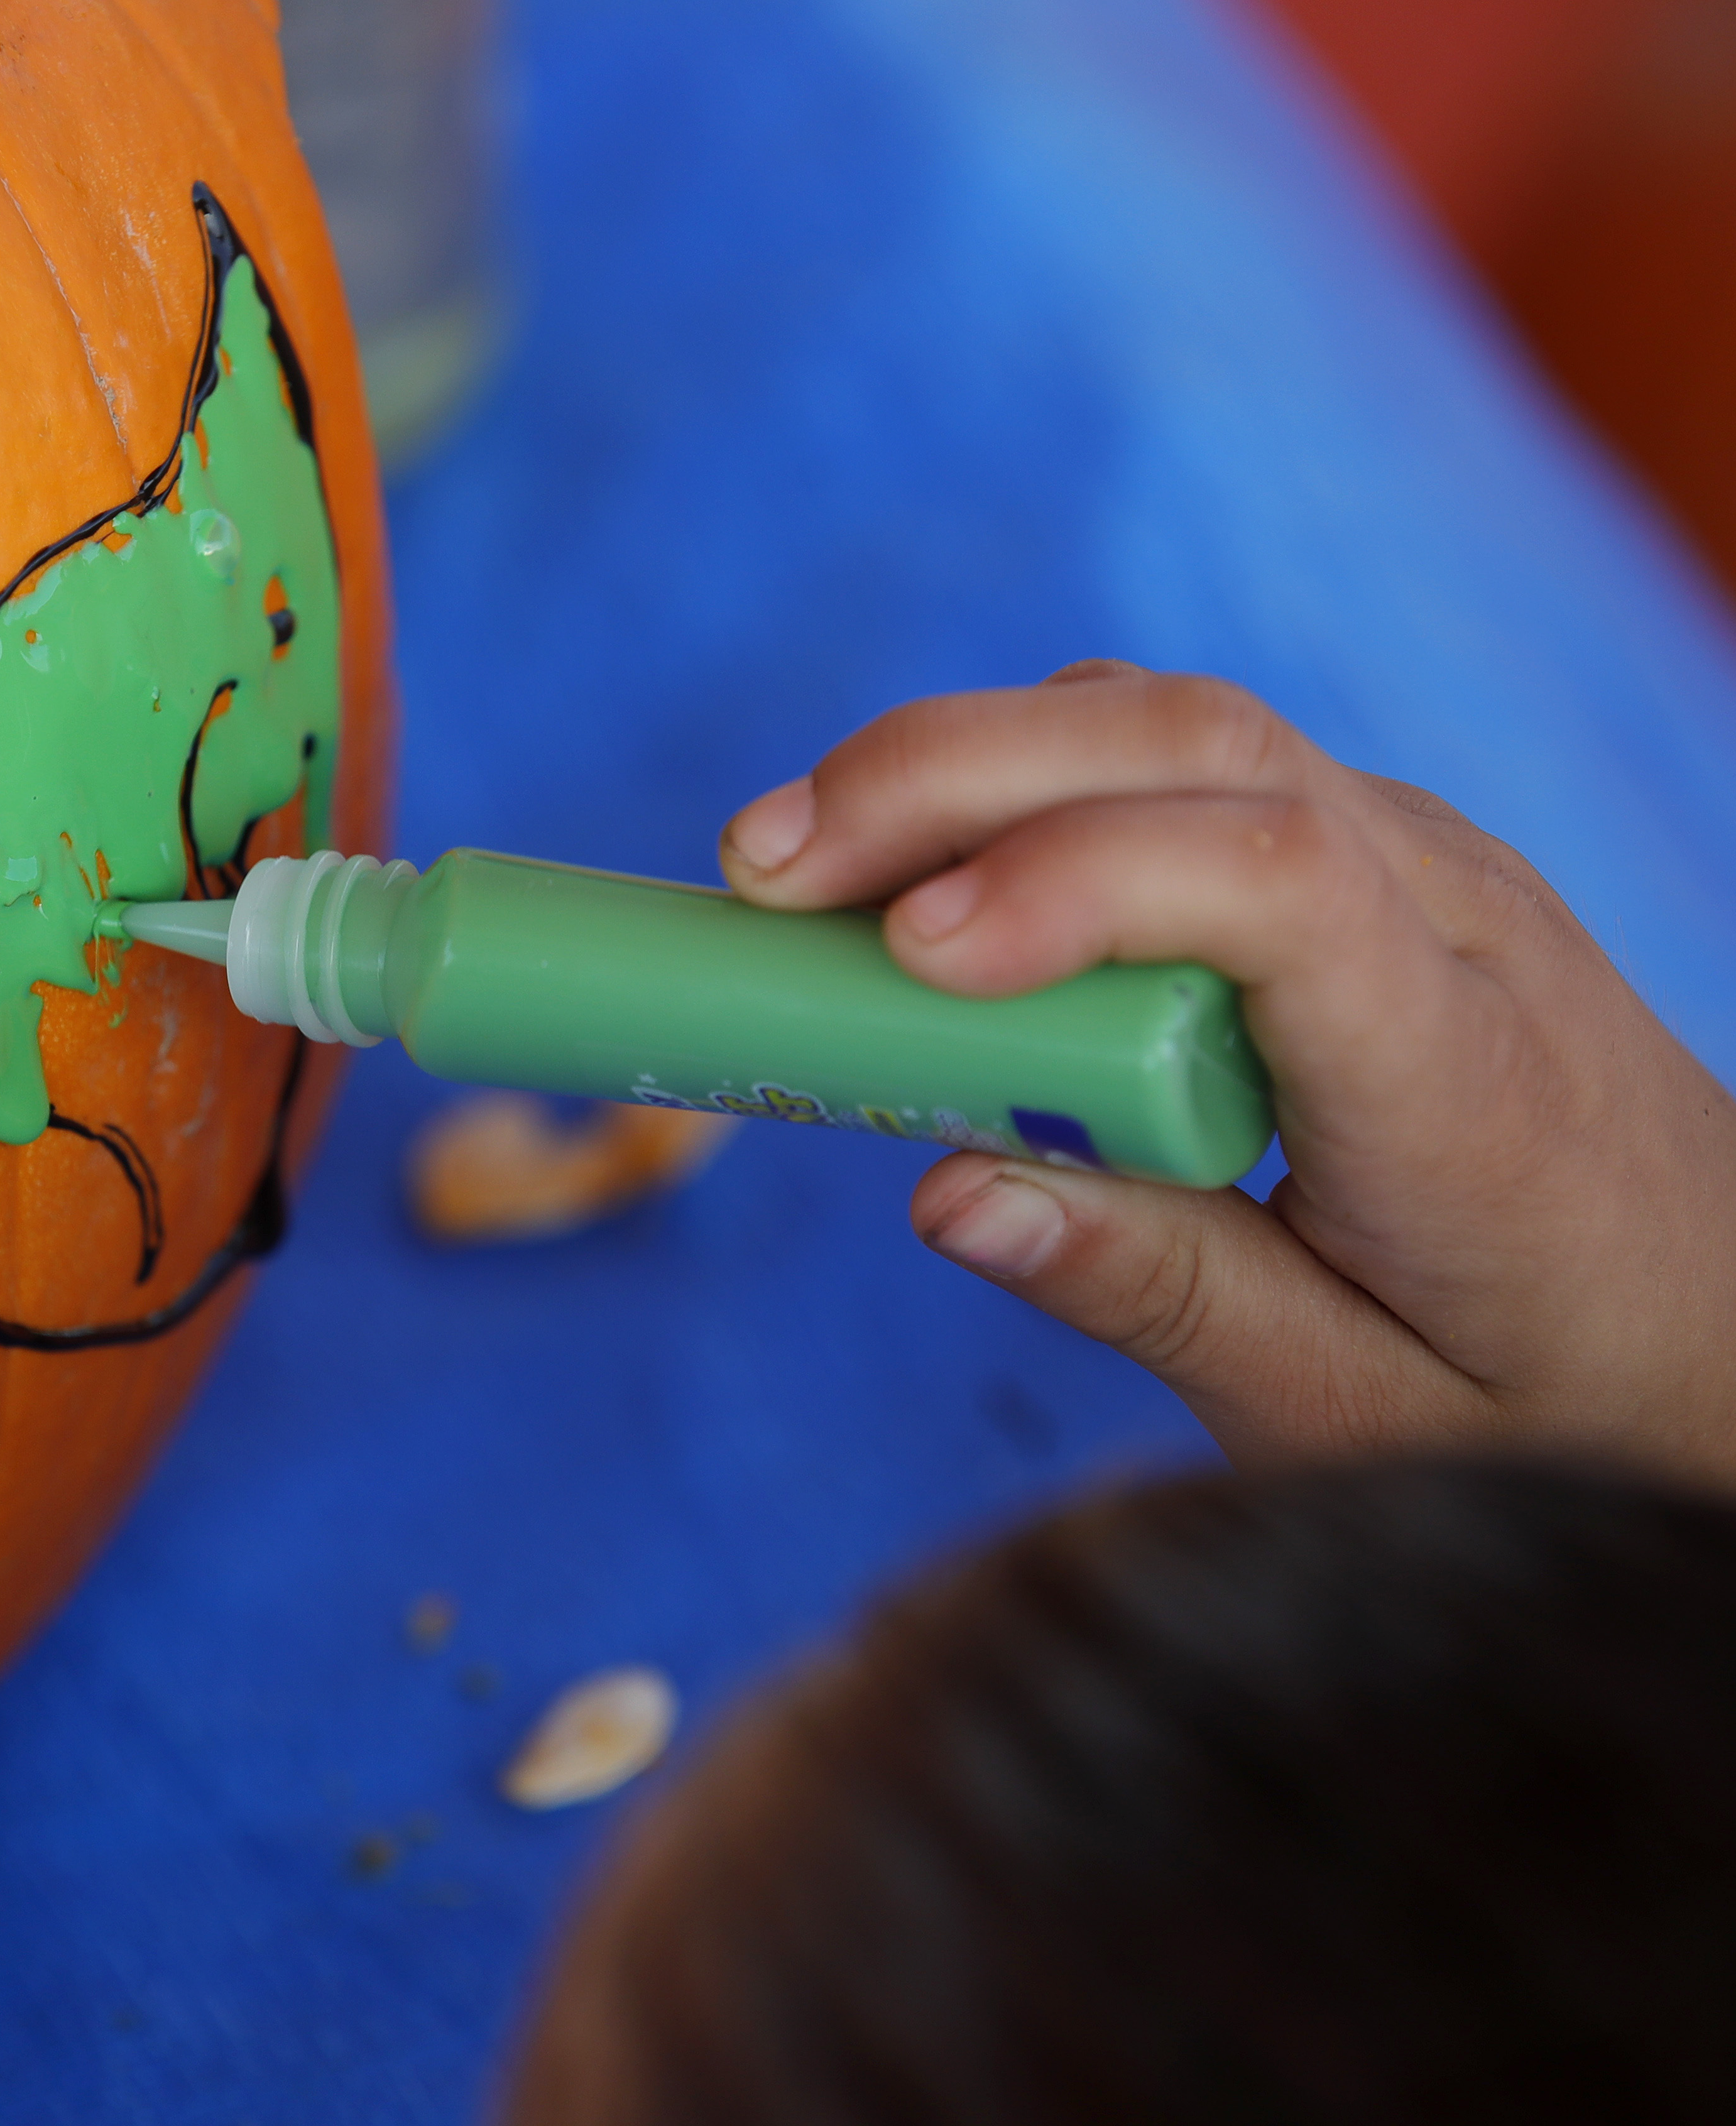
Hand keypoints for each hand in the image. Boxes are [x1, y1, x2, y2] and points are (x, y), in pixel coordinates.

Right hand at [719, 662, 1735, 1480]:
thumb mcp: (1356, 1415)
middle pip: (1195, 744)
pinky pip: (1182, 766)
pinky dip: (1027, 789)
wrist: (1735, 1324)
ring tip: (794, 865)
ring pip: (1177, 723)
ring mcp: (1414, 860)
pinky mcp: (1365, 859)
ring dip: (968, 762)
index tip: (907, 961)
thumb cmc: (1552, 1392)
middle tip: (756, 865)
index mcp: (1460, 1074)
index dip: (1072, 883)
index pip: (1271, 883)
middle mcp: (1450, 915)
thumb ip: (1159, 1298)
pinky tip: (915, 880)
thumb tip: (944, 1188)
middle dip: (952, 773)